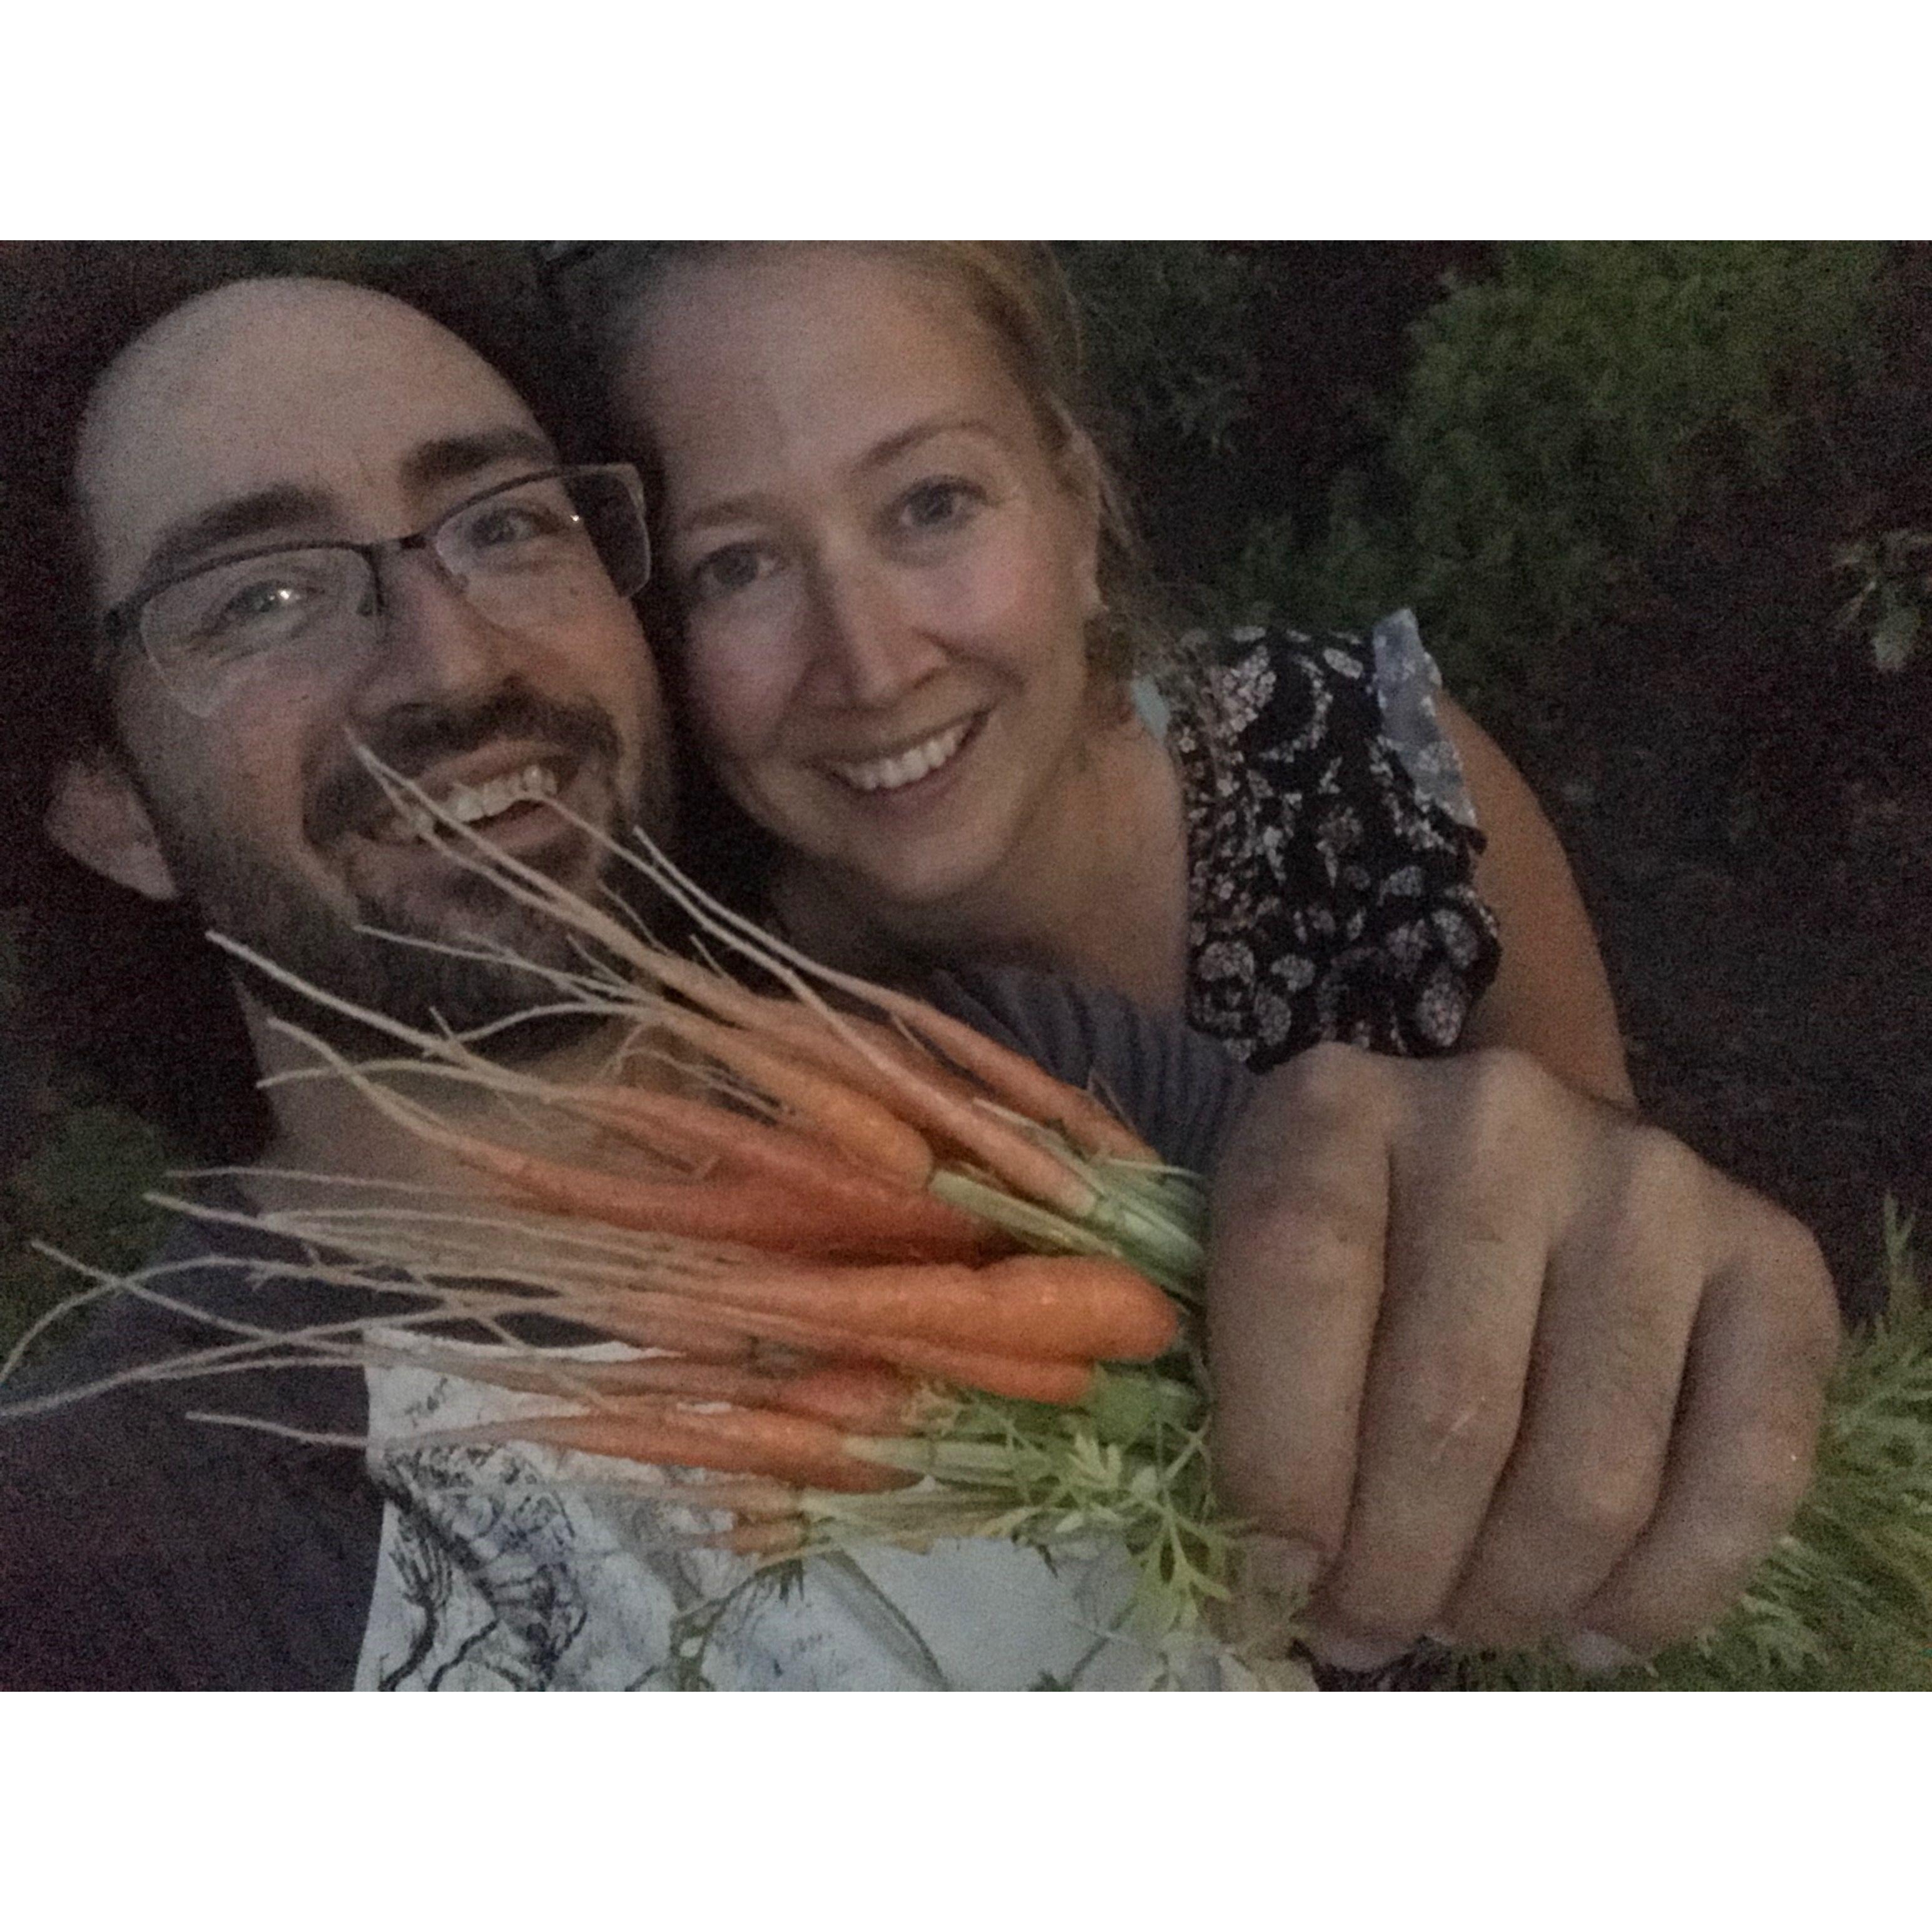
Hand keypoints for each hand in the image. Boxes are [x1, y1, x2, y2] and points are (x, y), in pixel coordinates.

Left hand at [1205, 1042, 1840, 1672]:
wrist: (1501, 1161)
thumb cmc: (1351, 1237)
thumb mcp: (1246, 1264)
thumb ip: (1234, 1389)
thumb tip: (1271, 1588)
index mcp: (1337, 1108)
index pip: (1299, 1283)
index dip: (1280, 1465)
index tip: (1273, 1578)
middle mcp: (1500, 1120)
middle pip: (1451, 1409)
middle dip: (1394, 1572)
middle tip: (1364, 1626)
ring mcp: (1650, 1182)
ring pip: (1591, 1471)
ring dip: (1512, 1596)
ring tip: (1460, 1618)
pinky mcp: (1772, 1256)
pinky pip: (1746, 1471)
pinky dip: (1663, 1590)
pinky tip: (1591, 1626)